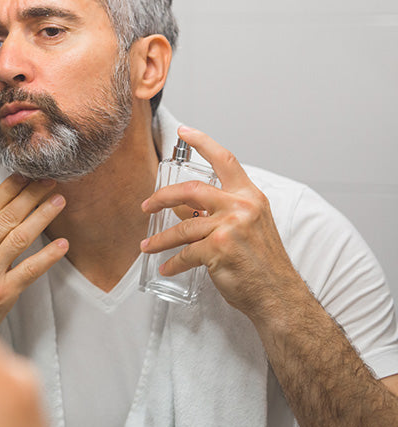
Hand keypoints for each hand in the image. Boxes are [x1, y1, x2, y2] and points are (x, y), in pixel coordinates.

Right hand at [0, 174, 67, 330]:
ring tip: (58, 202)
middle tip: (48, 181)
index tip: (24, 176)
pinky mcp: (3, 293)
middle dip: (30, 195)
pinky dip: (47, 256)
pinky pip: (30, 270)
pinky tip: (62, 244)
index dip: (8, 189)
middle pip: (7, 217)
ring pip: (20, 237)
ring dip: (42, 216)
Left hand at [139, 126, 307, 316]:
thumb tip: (181, 208)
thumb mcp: (247, 226)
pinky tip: (166, 267)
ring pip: (182, 227)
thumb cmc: (263, 263)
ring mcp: (231, 226)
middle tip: (147, 205)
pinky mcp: (219, 249)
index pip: (224, 160)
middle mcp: (242, 206)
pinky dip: (173, 263)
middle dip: (162, 197)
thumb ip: (217, 212)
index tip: (183, 132)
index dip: (202, 142)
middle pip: (190, 190)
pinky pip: (186, 253)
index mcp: (249, 196)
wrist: (279, 295)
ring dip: (160, 238)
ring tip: (147, 245)